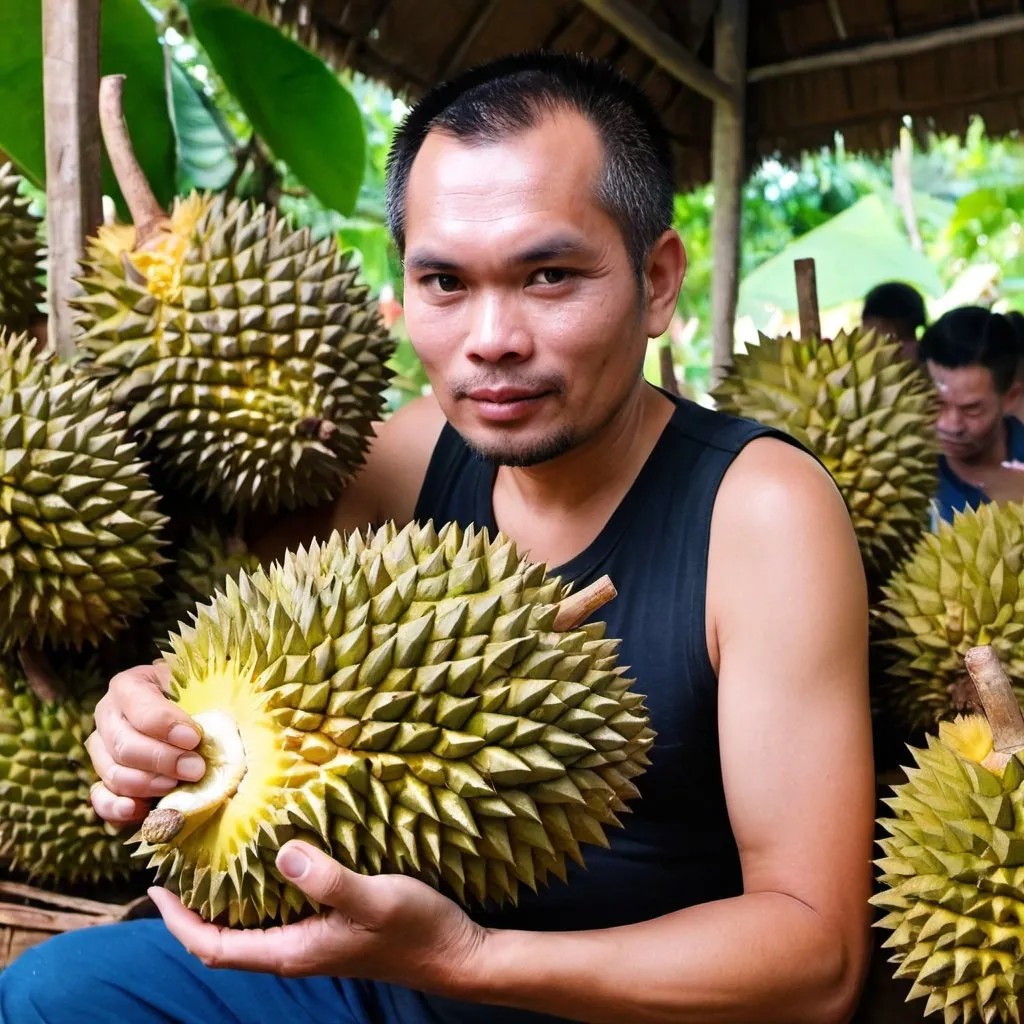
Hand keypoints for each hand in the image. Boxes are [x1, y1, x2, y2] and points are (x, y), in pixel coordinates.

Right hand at [86, 661, 205, 826]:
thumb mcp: (199, 687)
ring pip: (114, 773)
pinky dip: (118, 809)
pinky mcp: (103, 779)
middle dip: (163, 760)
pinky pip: (101, 799)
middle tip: (196, 769)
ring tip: (179, 786)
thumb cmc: (195, 695)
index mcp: (129, 686)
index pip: (139, 706)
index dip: (165, 724)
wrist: (186, 711)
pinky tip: (141, 810)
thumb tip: (207, 735)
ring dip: (149, 784)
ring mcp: (101, 749)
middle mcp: (107, 716)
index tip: (194, 738)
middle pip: (125, 745)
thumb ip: (202, 702)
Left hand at [148, 841, 488, 997]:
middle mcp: (295, 951)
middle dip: (192, 911)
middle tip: (176, 865)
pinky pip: (277, 914)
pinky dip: (258, 892)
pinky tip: (268, 861)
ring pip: (249, 928)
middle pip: (224, 941)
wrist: (455, 954)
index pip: (215, 948)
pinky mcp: (330, 929)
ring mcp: (313, 942)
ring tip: (209, 859)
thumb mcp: (372, 898)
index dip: (179, 923)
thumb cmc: (415, 929)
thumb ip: (326, 879)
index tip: (155, 887)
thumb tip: (281, 852)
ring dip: (223, 901)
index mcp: (294, 951)